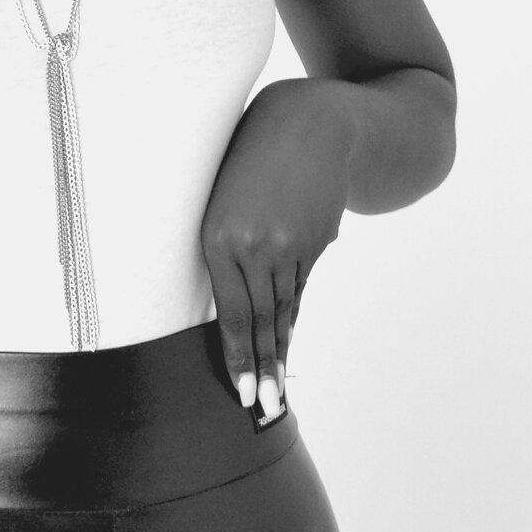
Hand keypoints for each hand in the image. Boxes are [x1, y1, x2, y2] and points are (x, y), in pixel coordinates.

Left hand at [200, 79, 353, 417]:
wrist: (313, 122)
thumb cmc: (250, 153)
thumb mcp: (222, 195)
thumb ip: (223, 245)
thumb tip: (227, 294)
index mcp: (217, 238)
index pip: (232, 314)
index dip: (240, 357)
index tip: (244, 393)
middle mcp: (253, 248)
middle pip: (259, 321)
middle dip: (262, 369)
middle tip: (263, 409)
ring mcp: (288, 248)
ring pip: (281, 310)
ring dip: (279, 352)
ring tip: (278, 392)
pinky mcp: (314, 243)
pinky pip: (298, 288)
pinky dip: (292, 318)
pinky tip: (288, 343)